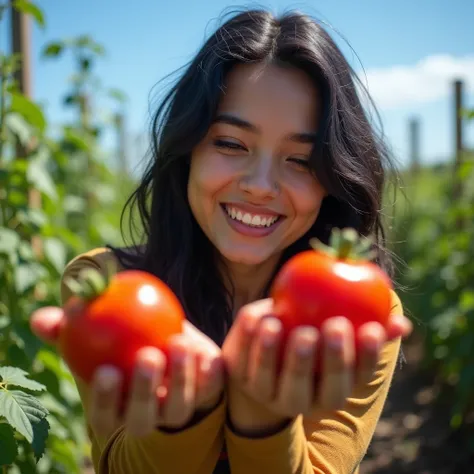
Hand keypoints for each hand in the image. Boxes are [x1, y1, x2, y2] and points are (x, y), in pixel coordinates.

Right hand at [30, 304, 223, 437]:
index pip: (105, 416)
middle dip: (145, 391)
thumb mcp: (98, 333)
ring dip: (181, 378)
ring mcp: (178, 409)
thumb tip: (40, 319)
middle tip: (148, 356)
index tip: (108, 371)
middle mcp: (147, 416)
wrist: (167, 340)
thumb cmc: (123, 340)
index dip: (106, 400)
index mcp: (117, 409)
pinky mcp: (206, 394)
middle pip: (143, 417)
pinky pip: (209, 389)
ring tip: (180, 344)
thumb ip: (71, 327)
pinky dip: (207, 373)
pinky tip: (204, 351)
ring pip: (179, 408)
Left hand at [222, 298, 411, 435]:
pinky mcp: (241, 379)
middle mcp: (303, 400)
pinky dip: (246, 338)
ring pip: (274, 381)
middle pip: (318, 389)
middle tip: (333, 325)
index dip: (366, 356)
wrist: (262, 361)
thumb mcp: (337, 335)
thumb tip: (401, 324)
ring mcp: (269, 393)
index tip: (371, 328)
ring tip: (278, 323)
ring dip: (275, 352)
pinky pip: (243, 361)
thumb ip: (367, 326)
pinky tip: (254, 314)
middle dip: (329, 359)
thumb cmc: (310, 339)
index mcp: (330, 390)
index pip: (355, 379)